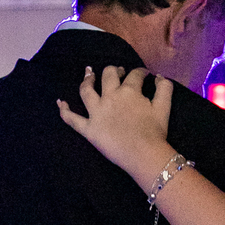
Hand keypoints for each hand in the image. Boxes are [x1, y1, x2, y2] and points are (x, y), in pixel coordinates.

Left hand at [57, 64, 173, 184]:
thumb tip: (159, 76)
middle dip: (115, 70)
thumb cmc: (155, 132)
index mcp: (129, 91)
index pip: (134, 75)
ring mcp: (96, 112)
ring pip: (86, 90)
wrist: (144, 154)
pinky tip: (60, 103)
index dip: (140, 72)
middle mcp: (110, 97)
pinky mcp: (88, 129)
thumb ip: (164, 88)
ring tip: (89, 74)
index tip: (144, 74)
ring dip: (87, 80)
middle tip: (119, 72)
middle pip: (108, 75)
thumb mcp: (164, 108)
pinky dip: (64, 111)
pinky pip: (72, 119)